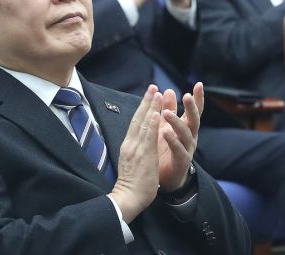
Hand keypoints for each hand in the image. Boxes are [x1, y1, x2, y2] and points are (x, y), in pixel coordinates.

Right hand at [111, 86, 161, 222]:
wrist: (127, 198)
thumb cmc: (131, 183)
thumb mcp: (131, 161)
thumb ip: (135, 148)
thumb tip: (138, 139)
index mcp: (128, 145)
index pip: (135, 122)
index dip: (142, 107)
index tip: (148, 95)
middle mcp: (131, 144)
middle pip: (138, 118)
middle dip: (146, 101)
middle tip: (153, 86)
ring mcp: (137, 149)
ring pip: (144, 124)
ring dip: (151, 107)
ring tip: (157, 93)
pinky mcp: (144, 156)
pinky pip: (149, 137)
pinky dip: (153, 123)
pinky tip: (157, 112)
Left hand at [157, 83, 203, 191]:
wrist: (167, 178)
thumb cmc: (167, 150)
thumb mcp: (167, 126)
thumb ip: (169, 109)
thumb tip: (168, 90)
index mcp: (187, 127)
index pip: (195, 110)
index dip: (198, 98)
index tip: (199, 84)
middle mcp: (191, 136)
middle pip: (194, 120)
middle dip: (191, 108)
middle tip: (186, 96)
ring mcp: (188, 149)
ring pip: (185, 134)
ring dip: (176, 123)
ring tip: (166, 114)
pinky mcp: (182, 161)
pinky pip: (178, 149)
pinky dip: (172, 140)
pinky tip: (165, 132)